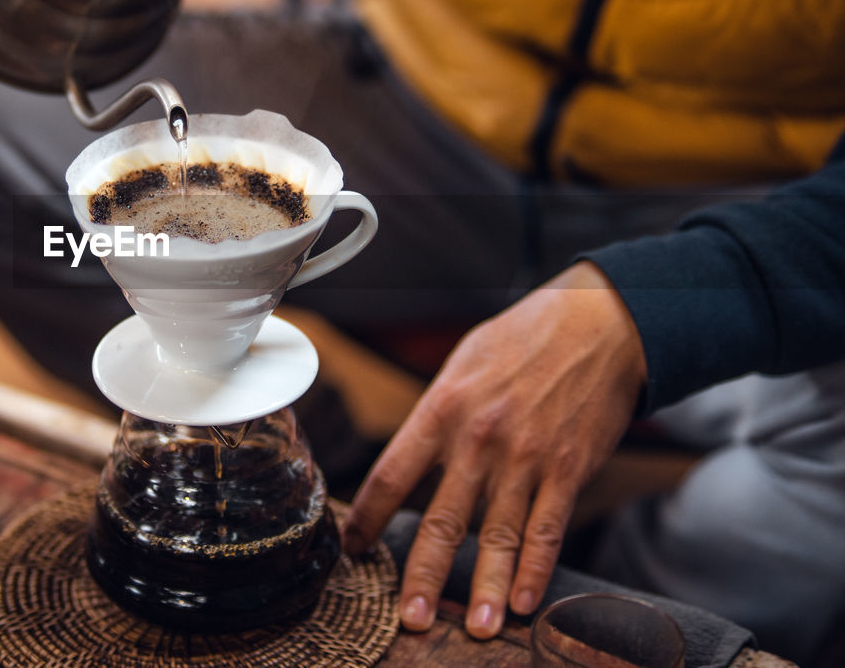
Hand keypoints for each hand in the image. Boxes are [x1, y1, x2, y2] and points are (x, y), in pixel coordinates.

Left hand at [341, 261, 646, 637]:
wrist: (598, 325)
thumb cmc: (523, 340)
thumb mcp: (462, 364)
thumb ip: (437, 415)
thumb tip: (412, 461)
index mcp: (442, 408)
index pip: (391, 474)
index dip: (369, 517)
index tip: (356, 548)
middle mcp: (478, 440)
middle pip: (441, 521)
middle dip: (422, 576)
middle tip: (410, 618)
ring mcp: (525, 459)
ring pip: (497, 537)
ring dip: (486, 588)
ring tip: (476, 629)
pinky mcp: (568, 471)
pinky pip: (547, 530)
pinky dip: (535, 570)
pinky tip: (524, 600)